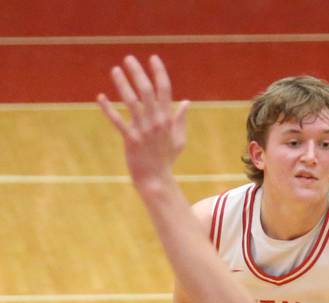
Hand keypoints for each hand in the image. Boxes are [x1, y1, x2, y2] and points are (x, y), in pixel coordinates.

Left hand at [97, 55, 189, 192]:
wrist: (156, 179)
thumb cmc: (167, 159)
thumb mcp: (179, 139)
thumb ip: (181, 119)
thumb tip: (187, 102)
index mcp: (168, 119)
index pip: (165, 90)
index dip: (159, 72)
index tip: (153, 58)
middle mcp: (156, 122)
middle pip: (147, 91)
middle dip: (138, 73)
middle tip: (129, 59)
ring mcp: (143, 130)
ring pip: (132, 102)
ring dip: (122, 84)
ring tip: (114, 70)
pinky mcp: (130, 140)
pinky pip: (117, 121)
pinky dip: (108, 109)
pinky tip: (100, 97)